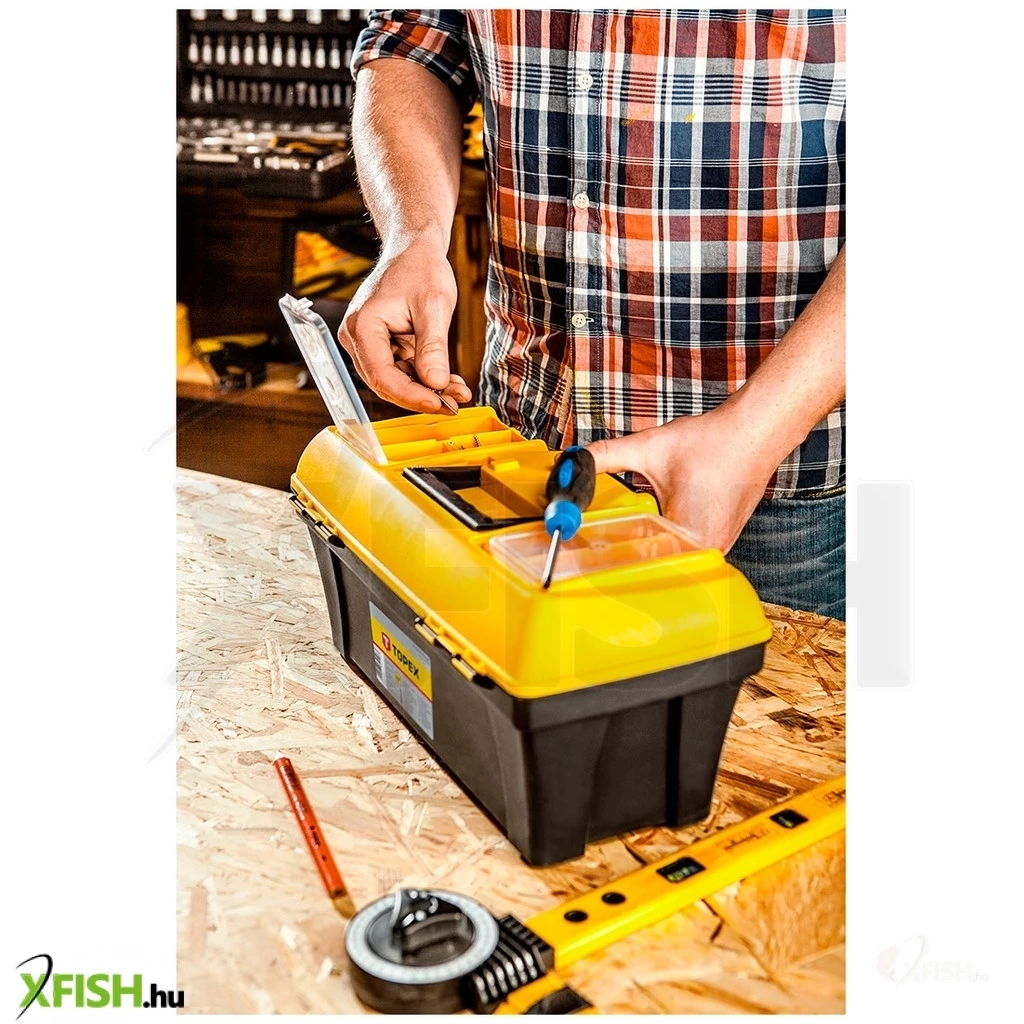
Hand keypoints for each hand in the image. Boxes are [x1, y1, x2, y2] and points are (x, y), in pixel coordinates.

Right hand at [338, 234, 473, 412]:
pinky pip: (400, 370)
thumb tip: (436, 384)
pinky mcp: (380, 345)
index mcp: (362, 326)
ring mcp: (366, 343)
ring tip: (458, 391)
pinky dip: (424, 377)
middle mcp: (356, 337)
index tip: (440, 404)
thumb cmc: (420, 269)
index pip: (383, 376)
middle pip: (386, 383)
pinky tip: (447, 381)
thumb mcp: (433, 306)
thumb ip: (433, 347)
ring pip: (395, 380)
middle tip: (455, 404)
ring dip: (426, 389)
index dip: (411, 396)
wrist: (414, 250)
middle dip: (422, 396)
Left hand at [586, 405, 775, 552]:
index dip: (609, 557)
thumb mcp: (649, 448)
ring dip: (648, 549)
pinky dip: (668, 542)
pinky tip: (652, 532)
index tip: (586, 553)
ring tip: (621, 542)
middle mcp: (707, 550)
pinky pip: (687, 550)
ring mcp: (718, 548)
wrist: (754, 433)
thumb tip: (576, 460)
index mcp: (689, 536)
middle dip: (625, 554)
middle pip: (655, 564)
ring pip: (673, 558)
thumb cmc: (712, 443)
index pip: (640, 562)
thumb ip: (607, 456)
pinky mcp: (721, 540)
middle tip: (594, 549)